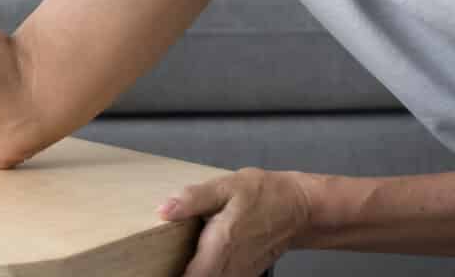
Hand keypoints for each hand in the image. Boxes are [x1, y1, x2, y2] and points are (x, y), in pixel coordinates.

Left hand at [161, 168, 312, 276]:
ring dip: (193, 273)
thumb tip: (163, 211)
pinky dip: (207, 273)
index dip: (172, 275)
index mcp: (220, 246)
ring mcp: (240, 273)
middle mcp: (230, 266)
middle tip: (158, 263)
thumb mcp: (225, 187)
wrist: (299, 207)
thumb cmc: (263, 194)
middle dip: (178, 273)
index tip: (154, 267)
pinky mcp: (246, 273)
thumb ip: (193, 199)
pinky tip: (196, 261)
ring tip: (173, 261)